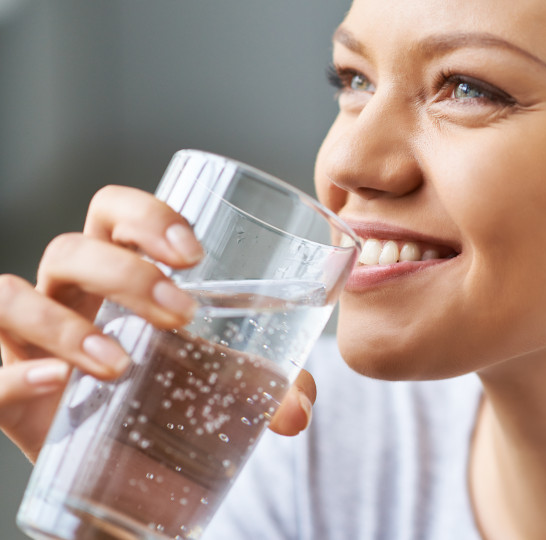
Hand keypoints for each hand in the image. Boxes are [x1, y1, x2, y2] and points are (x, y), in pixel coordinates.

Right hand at [0, 185, 315, 462]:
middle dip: (125, 273)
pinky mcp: (7, 389)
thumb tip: (299, 411)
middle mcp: (66, 295)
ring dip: (66, 324)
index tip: (193, 253)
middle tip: (180, 313)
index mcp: (117, 275)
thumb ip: (270, 389)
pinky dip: (16, 373)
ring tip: (120, 363)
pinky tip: (58, 382)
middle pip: (71, 250)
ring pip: (12, 295)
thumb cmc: (171, 398)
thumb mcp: (224, 385)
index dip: (145, 214)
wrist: (125, 467)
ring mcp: (26, 340)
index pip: (113, 213)